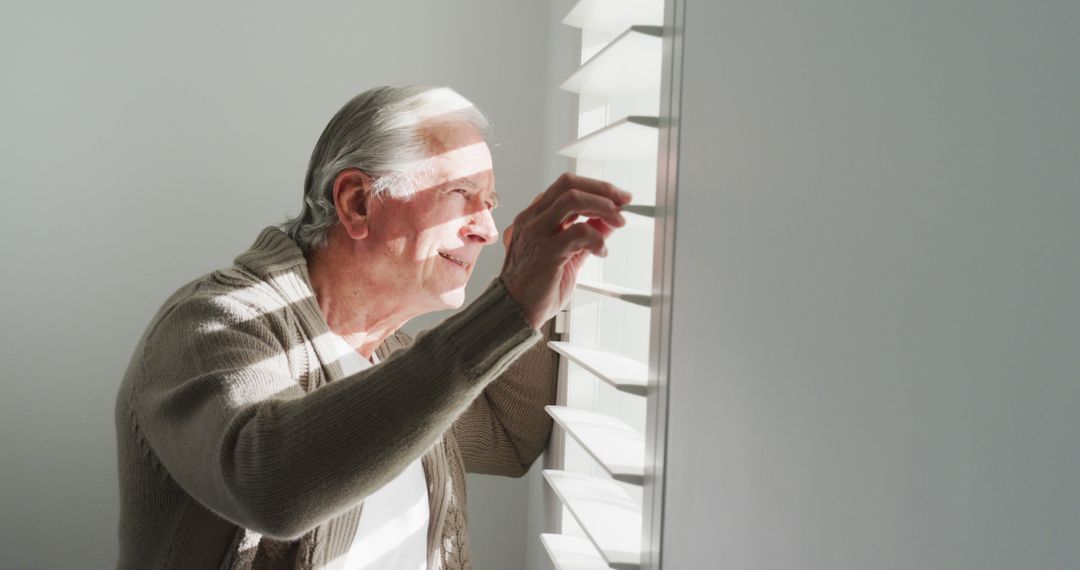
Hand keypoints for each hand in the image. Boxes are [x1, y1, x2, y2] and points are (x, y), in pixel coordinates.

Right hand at [500, 173, 630, 329]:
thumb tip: (610, 220)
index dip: (595, 188)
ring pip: (572, 199)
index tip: (618, 198)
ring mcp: (536, 233)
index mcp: (535, 216)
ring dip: (602, 207)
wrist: (514, 312)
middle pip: (569, 184)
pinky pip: (578, 232)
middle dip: (602, 189)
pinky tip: (601, 252)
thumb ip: (587, 235)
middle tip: (624, 202)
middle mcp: (532, 219)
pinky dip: (597, 239)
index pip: (566, 186)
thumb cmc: (536, 287)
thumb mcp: (569, 254)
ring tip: (618, 222)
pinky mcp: (545, 251)